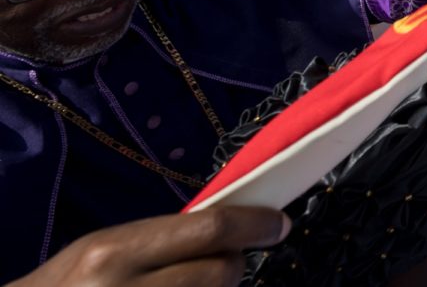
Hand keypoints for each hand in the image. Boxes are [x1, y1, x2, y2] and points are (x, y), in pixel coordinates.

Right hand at [13, 207, 289, 286]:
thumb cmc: (70, 284)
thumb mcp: (106, 248)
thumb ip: (164, 237)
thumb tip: (235, 226)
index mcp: (114, 254)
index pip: (209, 230)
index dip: (254, 225)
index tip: (279, 223)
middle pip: (222, 272)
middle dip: (234, 264)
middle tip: (227, 260)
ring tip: (191, 285)